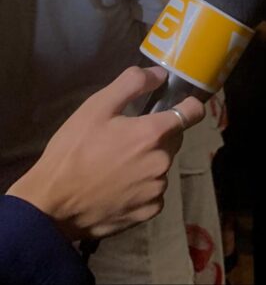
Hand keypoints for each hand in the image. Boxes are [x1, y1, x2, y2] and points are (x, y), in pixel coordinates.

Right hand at [6, 66, 203, 240]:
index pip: (193, 112)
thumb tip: (160, 74)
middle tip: (125, 139)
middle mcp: (163, 161)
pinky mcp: (148, 212)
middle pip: (173, 139)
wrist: (50, 207)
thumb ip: (132, 83)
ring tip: (117, 166)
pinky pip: (154, 192)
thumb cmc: (72, 151)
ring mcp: (157, 190)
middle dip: (157, 135)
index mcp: (154, 133)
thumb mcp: (96, 107)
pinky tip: (118, 187)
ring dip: (148, 162)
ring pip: (162, 165)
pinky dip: (142, 188)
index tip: (177, 105)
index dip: (188, 105)